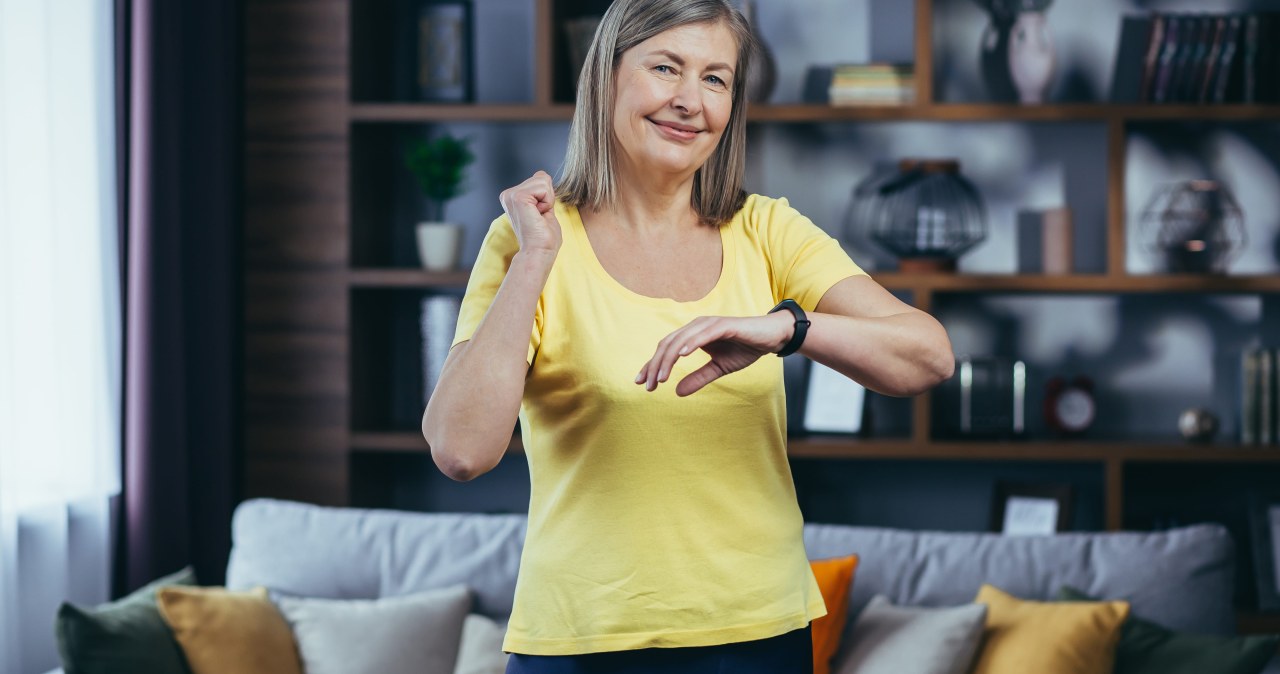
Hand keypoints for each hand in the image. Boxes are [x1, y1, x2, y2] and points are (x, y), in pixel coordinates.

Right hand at [499, 171, 561, 255]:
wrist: (539, 252)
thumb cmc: (543, 237)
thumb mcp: (544, 208)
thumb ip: (542, 193)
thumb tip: (542, 175)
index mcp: (512, 197)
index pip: (539, 179)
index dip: (547, 197)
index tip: (539, 215)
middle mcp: (508, 194)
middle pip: (541, 177)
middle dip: (548, 198)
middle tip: (539, 217)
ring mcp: (511, 195)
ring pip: (543, 180)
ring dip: (548, 201)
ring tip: (538, 217)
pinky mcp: (517, 197)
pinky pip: (544, 187)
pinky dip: (547, 202)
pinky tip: (538, 215)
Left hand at [635, 312, 794, 396]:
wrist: (771, 337)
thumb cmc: (745, 348)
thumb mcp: (718, 368)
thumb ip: (698, 378)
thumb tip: (677, 392)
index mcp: (692, 335)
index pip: (666, 349)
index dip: (652, 365)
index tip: (641, 383)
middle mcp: (697, 326)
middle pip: (668, 345)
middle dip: (655, 365)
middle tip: (648, 386)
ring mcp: (709, 324)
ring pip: (681, 340)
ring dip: (669, 359)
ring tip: (660, 377)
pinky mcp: (723, 325)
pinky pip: (703, 334)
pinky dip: (691, 343)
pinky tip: (681, 356)